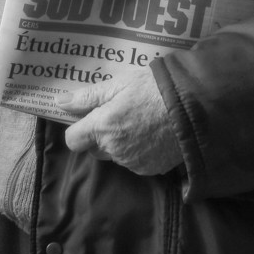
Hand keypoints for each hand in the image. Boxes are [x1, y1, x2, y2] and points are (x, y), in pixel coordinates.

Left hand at [61, 70, 182, 175]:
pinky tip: (152, 134)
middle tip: (120, 114)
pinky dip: (138, 151)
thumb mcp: (120, 84)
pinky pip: (134, 162)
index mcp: (103, 127)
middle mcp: (114, 149)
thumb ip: (87, 96)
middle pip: (94, 149)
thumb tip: (59, 102)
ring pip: (115, 156)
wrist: (194, 106)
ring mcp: (132, 162)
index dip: (79, 128)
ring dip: (120, 144)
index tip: (90, 117)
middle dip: (101, 135)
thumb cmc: (155, 88)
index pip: (73, 139)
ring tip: (140, 122)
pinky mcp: (150, 169)